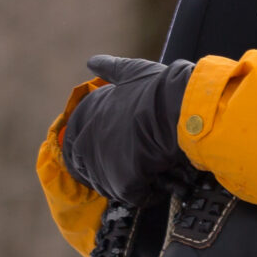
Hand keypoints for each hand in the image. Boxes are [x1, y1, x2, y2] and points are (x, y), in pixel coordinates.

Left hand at [59, 54, 196, 204]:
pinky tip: (161, 183)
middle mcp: (87, 139)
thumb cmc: (161, 89)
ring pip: (111, 185)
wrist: (181, 108)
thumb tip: (92, 61)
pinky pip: (134, 196)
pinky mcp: (122, 180)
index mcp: (85, 115)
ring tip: (151, 172)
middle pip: (88, 169)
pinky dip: (148, 193)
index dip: (97, 151)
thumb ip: (111, 68)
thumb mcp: (133, 72)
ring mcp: (102, 162)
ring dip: (130, 182)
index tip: (117, 151)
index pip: (75, 144)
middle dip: (109, 171)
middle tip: (135, 167)